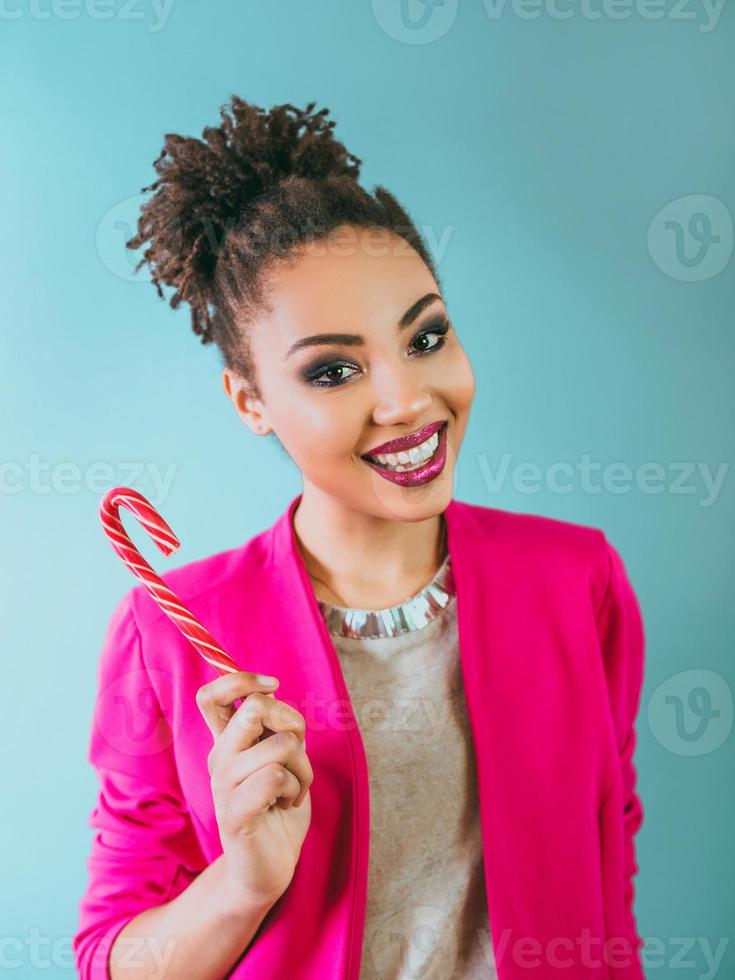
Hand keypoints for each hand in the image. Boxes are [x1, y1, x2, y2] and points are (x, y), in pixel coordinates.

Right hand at [196, 671, 313, 909]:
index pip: (211, 695)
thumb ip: (273, 725)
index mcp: (227, 742)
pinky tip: (286, 803)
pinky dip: (295, 787)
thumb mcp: (281, 755)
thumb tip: (270, 691)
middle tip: (296, 749)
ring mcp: (224, 786)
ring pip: (280, 744)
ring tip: (293, 788)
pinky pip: (275, 777)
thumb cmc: (278, 805)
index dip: (242, 679)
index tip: (272, 685)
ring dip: (303, 766)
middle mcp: (219, 759)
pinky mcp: (234, 814)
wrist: (271, 865)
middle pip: (254, 708)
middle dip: (292, 721)